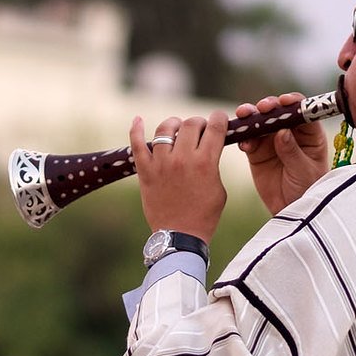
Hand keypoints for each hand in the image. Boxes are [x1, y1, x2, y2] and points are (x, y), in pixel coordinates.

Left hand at [128, 113, 227, 243]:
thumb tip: (210, 147)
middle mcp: (183, 159)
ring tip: (177, 128)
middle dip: (198, 123)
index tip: (217, 120)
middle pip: (191, 124)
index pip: (215, 127)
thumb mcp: (219, 187)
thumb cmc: (204, 215)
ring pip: (165, 129)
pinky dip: (136, 130)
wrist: (179, 236)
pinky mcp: (145, 172)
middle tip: (199, 130)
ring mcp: (161, 164)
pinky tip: (137, 119)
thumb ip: (214, 163)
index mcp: (206, 162)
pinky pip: (137, 144)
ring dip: (174, 124)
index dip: (218, 118)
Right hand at [233, 93, 330, 214]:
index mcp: (310, 135)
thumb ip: (292, 152)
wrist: (290, 210)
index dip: (293, 103)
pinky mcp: (257, 152)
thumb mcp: (304, 172)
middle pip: (279, 112)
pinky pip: (248, 140)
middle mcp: (291, 133)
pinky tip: (244, 143)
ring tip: (244, 116)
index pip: (303, 112)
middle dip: (269, 106)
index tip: (283, 101)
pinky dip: (243, 138)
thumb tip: (282, 132)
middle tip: (261, 108)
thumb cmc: (307, 190)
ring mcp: (272, 141)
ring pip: (260, 122)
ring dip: (251, 116)